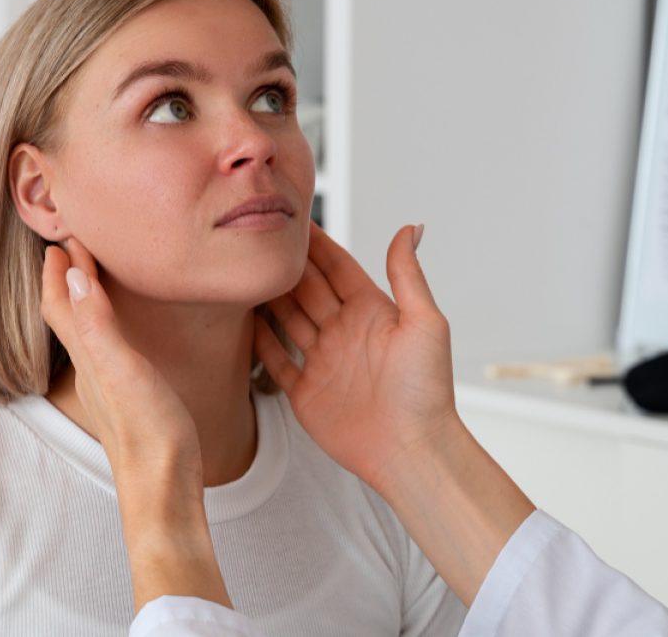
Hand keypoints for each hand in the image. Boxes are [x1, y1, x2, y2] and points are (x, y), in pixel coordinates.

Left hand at [41, 239, 201, 493]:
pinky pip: (111, 349)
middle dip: (64, 278)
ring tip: (93, 276)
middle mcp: (93, 369)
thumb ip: (97, 322)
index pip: (60, 302)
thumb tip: (68, 273)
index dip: (57, 269)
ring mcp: (110, 386)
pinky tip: (127, 332)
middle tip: (71, 247)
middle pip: (66, 314)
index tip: (64, 235)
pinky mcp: (132, 399)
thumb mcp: (122, 370)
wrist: (165, 489)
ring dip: (85, 299)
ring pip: (87, 332)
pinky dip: (110, 325)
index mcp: (88, 356)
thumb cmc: (147, 434)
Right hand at [254, 222, 457, 491]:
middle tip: (256, 237)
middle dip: (284, 264)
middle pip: (307, 289)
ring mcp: (324, 362)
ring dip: (267, 297)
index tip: (293, 218)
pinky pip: (276, 361)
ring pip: (287, 319)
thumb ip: (408, 274)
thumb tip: (410, 227)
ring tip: (241, 270)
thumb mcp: (425, 323)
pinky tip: (242, 321)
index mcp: (372, 312)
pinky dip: (259, 342)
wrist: (411, 450)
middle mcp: (345, 333)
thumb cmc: (426, 390)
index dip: (316, 244)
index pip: (337, 268)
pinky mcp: (306, 393)